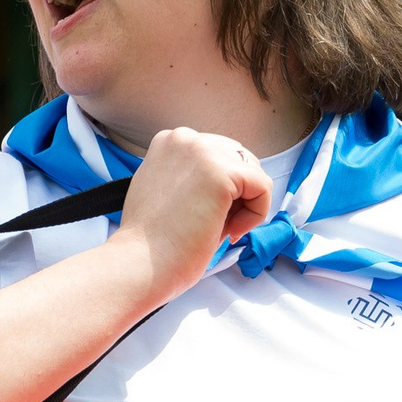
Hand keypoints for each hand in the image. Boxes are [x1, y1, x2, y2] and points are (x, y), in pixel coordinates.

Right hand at [109, 128, 273, 305]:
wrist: (138, 264)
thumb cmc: (151, 242)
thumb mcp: (166, 191)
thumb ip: (194, 177)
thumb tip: (232, 184)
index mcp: (169, 141)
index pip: (219, 155)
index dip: (221, 191)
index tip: (202, 217)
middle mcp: (184, 137)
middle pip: (240, 160)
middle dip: (236, 196)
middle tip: (214, 226)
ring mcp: (202, 151)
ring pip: (254, 174)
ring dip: (245, 207)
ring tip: (219, 230)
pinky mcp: (222, 172)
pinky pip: (263, 188)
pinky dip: (255, 215)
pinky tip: (228, 232)